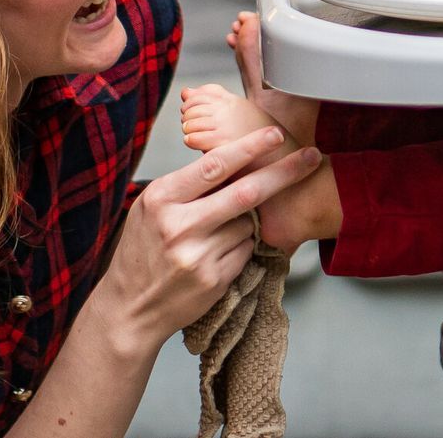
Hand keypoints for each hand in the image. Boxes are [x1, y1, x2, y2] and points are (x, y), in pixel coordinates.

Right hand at [99, 126, 319, 342]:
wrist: (130, 307)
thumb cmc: (143, 251)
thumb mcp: (151, 208)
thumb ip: (188, 186)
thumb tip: (234, 161)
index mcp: (162, 198)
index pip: (215, 165)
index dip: (249, 147)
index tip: (275, 134)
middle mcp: (180, 225)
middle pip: (246, 192)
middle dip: (284, 172)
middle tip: (312, 156)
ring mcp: (198, 254)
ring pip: (249, 224)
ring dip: (248, 221)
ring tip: (216, 233)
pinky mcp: (214, 279)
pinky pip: (246, 250)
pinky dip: (242, 246)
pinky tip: (217, 254)